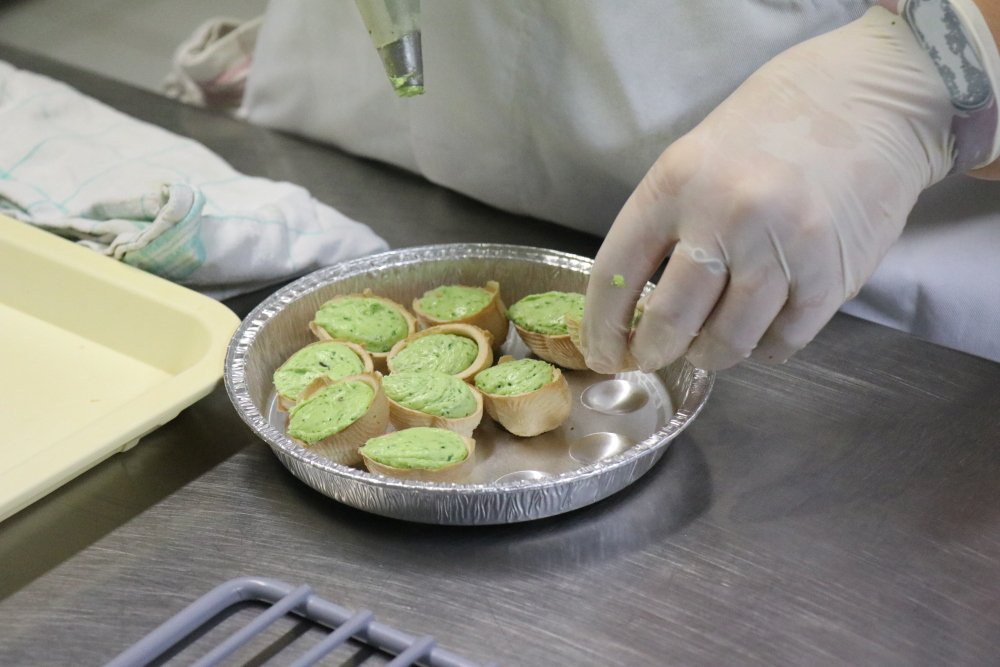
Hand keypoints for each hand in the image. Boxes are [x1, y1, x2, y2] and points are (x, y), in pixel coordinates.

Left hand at [581, 6, 955, 372]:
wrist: (869, 101)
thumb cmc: (770, 130)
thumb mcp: (695, 158)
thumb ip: (664, 224)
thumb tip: (633, 307)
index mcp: (676, 183)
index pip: (617, 273)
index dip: (602, 327)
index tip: (602, 352)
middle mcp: (725, 217)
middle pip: (671, 320)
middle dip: (653, 351)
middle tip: (653, 356)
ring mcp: (781, 250)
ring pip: (727, 341)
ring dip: (709, 354)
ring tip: (707, 346)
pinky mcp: (830, 278)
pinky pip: (782, 341)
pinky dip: (763, 347)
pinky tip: (758, 331)